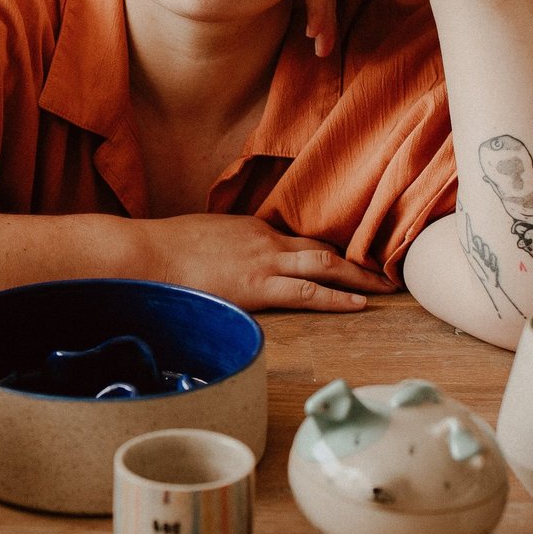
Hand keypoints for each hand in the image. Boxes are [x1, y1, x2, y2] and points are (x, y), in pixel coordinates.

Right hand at [139, 214, 396, 311]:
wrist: (145, 253)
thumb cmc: (163, 249)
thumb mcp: (202, 238)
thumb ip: (226, 247)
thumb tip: (228, 260)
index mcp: (252, 228)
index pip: (300, 238)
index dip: (329, 250)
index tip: (351, 259)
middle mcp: (265, 240)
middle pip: (323, 247)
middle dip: (358, 260)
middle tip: (387, 270)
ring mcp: (264, 262)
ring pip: (325, 264)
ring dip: (359, 276)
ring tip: (386, 287)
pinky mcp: (257, 287)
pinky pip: (306, 291)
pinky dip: (336, 297)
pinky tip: (358, 305)